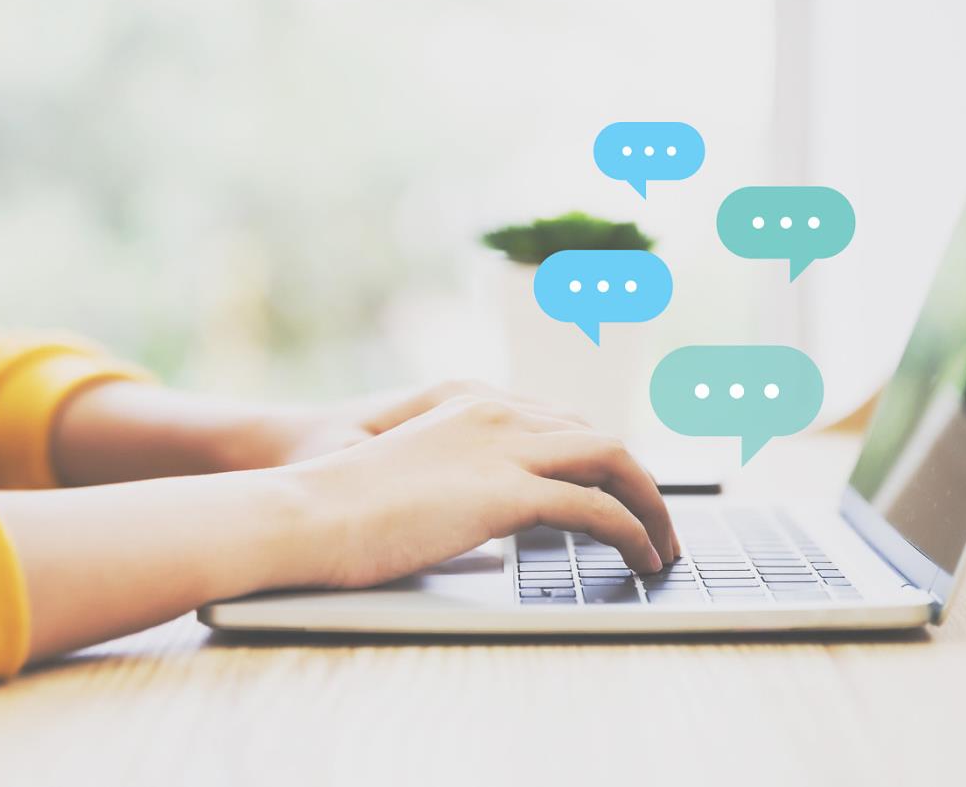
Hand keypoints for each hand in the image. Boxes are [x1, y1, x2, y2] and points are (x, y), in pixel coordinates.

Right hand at [287, 394, 678, 586]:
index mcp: (471, 405)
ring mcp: (504, 447)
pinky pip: (598, 508)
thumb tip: (489, 526)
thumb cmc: (338, 511)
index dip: (604, 461)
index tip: (624, 495)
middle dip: (641, 482)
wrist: (301, 513)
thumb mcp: (410, 484)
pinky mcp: (506, 492)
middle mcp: (496, 413)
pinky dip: (633, 533)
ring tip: (664, 549)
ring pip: (615, 461)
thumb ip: (457, 488)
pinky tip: (642, 560)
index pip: (564, 423)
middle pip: (599, 437)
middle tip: (659, 525)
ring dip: (652, 506)